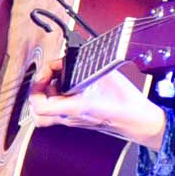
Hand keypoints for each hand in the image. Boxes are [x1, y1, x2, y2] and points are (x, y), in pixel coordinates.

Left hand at [23, 64, 166, 147]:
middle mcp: (70, 117)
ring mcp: (73, 120)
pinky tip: (71, 86)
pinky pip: (59, 111)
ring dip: (48, 93)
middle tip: (49, 75)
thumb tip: (75, 54)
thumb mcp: (105, 76)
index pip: (39, 106)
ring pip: (47, 112)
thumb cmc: (126, 103)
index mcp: (74, 108)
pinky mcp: (79, 119)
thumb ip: (86, 65)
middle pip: (38, 110)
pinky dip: (59, 98)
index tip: (46, 73)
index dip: (36, 87)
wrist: (138, 121)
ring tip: (59, 78)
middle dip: (39, 89)